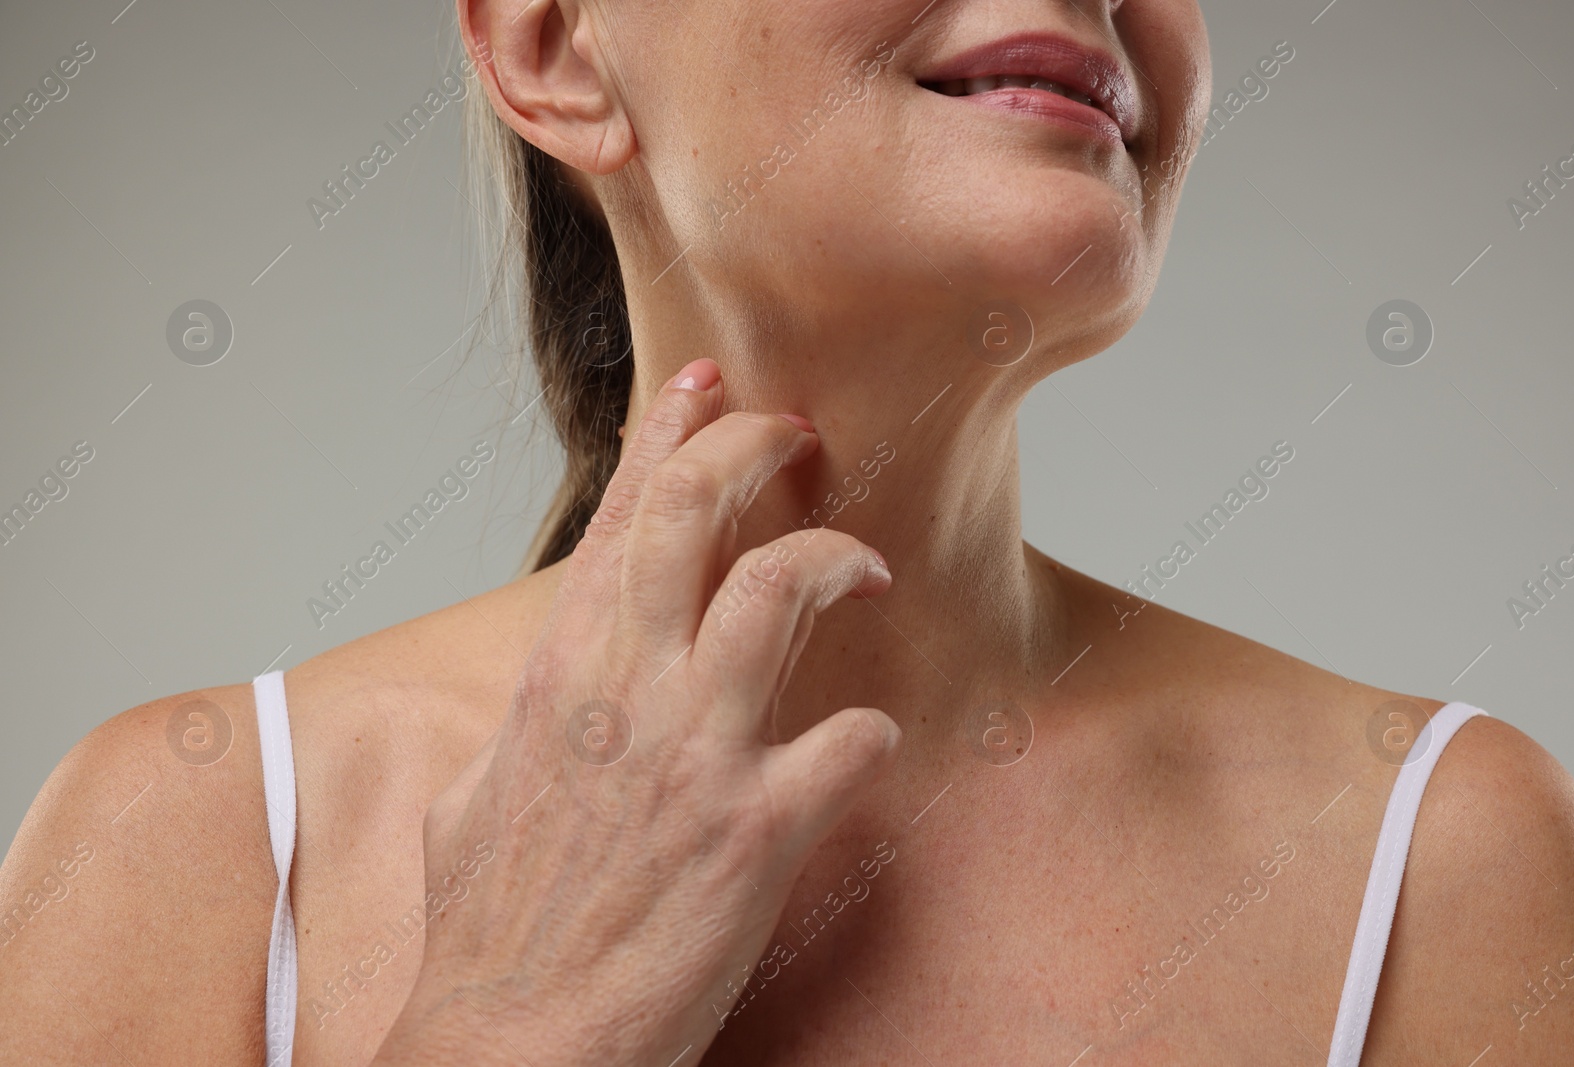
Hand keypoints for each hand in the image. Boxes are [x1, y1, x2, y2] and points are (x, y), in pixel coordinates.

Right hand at [372, 358, 899, 1065]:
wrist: (506, 1050)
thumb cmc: (486, 938)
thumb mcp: (470, 806)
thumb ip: (516, 736)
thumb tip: (543, 711)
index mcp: (559, 677)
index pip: (618, 515)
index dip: (670, 431)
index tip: (709, 380)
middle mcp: (627, 692)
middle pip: (700, 511)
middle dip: (759, 446)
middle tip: (801, 435)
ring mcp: (693, 753)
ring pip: (785, 588)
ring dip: (839, 560)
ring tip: (866, 566)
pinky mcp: (756, 829)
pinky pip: (852, 741)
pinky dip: (874, 734)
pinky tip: (872, 746)